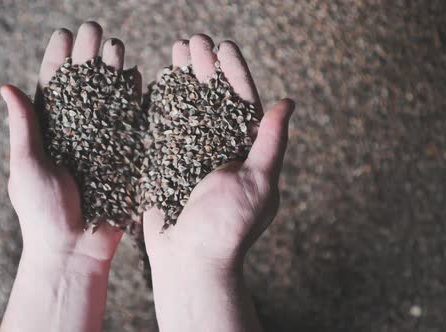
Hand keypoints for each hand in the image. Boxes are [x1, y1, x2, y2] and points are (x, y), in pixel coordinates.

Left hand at [0, 22, 133, 331]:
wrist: (74, 250)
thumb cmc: (42, 213)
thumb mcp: (27, 167)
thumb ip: (25, 127)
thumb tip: (6, 87)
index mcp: (48, 131)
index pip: (53, 86)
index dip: (59, 58)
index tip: (66, 35)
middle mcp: (76, 131)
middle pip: (84, 85)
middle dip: (89, 55)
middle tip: (95, 32)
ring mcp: (103, 141)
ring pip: (109, 97)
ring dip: (113, 69)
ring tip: (115, 47)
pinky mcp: (125, 155)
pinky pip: (132, 121)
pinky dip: (135, 98)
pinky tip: (137, 76)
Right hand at [143, 35, 294, 331]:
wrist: (189, 263)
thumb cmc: (227, 228)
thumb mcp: (258, 182)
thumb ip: (270, 142)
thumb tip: (288, 102)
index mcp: (246, 151)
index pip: (242, 102)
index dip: (233, 72)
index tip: (223, 46)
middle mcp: (219, 148)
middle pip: (212, 98)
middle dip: (204, 67)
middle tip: (193, 40)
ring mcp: (190, 154)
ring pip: (187, 107)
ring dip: (183, 78)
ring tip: (175, 50)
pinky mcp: (164, 163)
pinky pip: (163, 128)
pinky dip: (160, 104)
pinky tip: (157, 82)